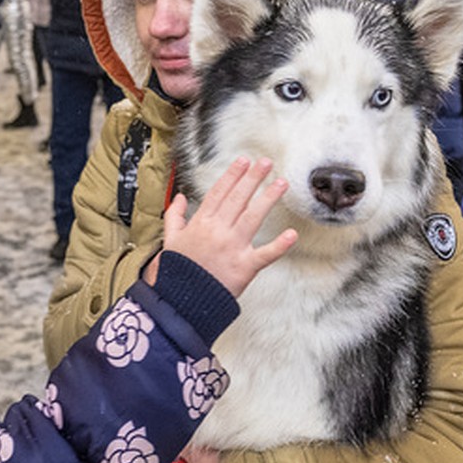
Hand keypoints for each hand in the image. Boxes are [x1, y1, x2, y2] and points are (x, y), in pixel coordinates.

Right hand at [163, 157, 296, 296]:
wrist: (182, 301)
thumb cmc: (178, 272)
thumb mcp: (170, 240)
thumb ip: (174, 216)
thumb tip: (179, 198)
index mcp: (201, 223)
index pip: (219, 192)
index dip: (232, 176)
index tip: (242, 162)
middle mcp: (218, 231)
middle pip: (238, 199)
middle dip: (253, 178)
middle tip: (265, 163)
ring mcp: (233, 247)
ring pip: (253, 217)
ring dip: (268, 198)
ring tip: (281, 183)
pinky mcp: (245, 267)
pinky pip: (265, 254)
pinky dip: (279, 245)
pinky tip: (292, 234)